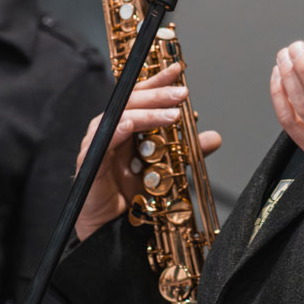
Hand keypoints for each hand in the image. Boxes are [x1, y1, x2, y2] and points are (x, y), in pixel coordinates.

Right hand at [74, 63, 222, 241]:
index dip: (157, 81)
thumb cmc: (133, 201)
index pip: (141, 97)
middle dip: (157, 93)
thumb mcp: (168, 171)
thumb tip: (213, 137)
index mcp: (127, 130)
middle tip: (182, 92)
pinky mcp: (89, 164)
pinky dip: (117, 130)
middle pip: (130, 102)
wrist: (112, 234)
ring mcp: (98, 146)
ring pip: (119, 117)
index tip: (177, 69)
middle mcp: (111, 132)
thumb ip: (187, 152)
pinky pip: (101, 142)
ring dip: (146, 113)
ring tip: (173, 114)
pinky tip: (132, 125)